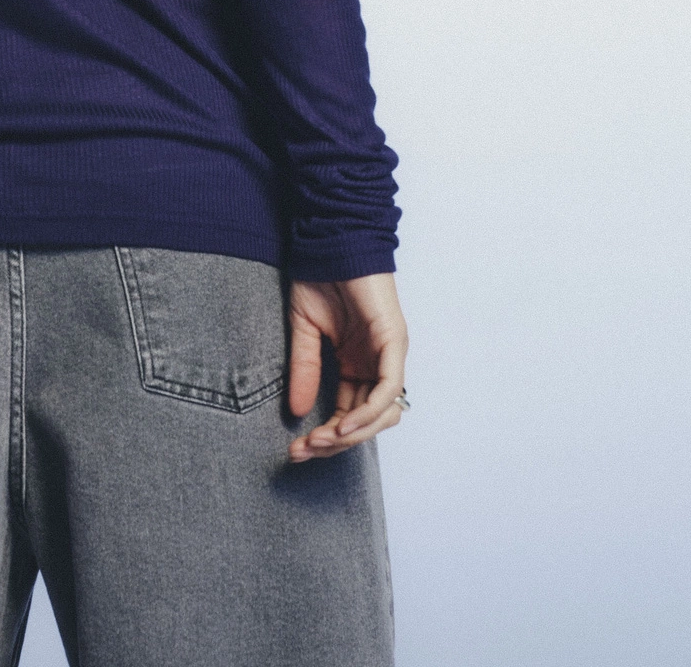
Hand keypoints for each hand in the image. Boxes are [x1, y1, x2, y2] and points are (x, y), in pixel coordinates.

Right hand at [285, 271, 407, 461]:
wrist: (330, 240)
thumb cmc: (319, 277)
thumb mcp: (304, 331)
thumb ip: (305, 369)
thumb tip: (296, 412)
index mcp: (357, 365)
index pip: (348, 414)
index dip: (325, 436)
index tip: (296, 448)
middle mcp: (376, 365)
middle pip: (366, 421)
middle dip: (335, 442)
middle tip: (303, 450)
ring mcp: (389, 354)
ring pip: (383, 413)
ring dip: (352, 434)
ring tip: (321, 440)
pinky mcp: (394, 341)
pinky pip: (389, 389)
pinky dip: (368, 411)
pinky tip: (342, 425)